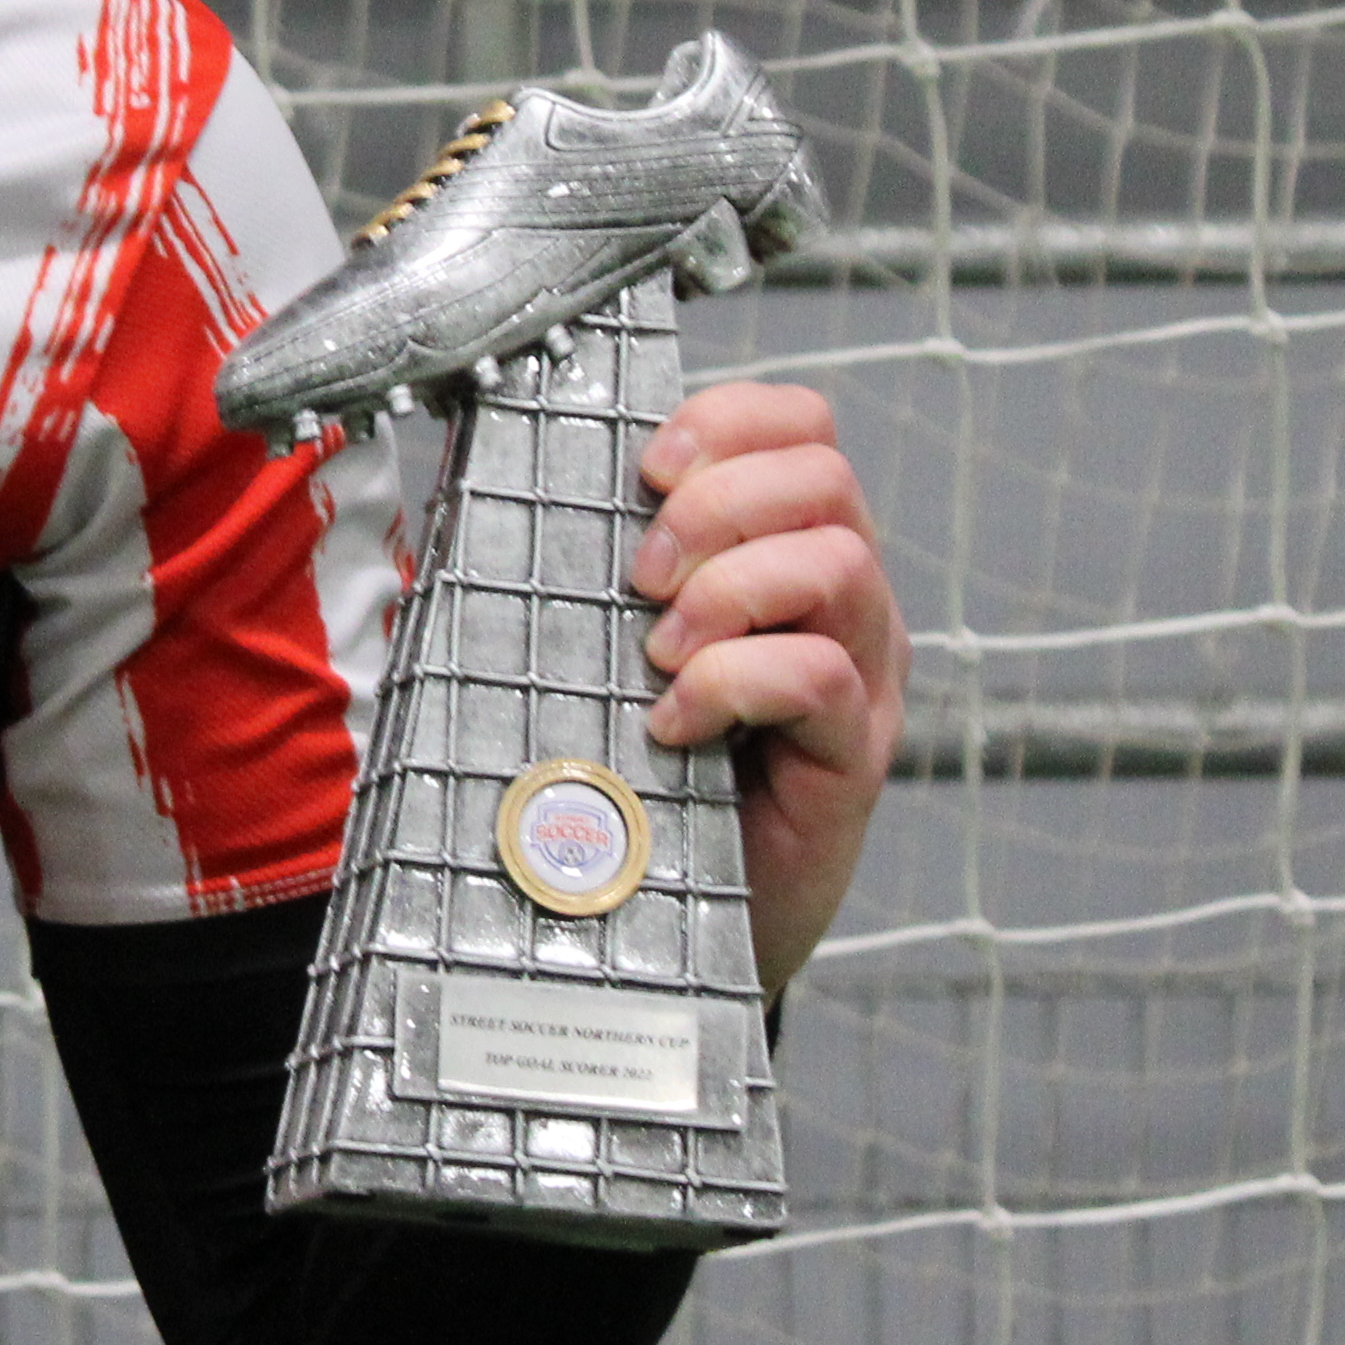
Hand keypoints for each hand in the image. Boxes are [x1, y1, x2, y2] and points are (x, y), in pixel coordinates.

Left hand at [628, 381, 902, 999]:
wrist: (667, 921)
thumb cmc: (634, 771)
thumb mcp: (605, 648)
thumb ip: (585, 568)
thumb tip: (481, 490)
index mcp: (789, 548)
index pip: (801, 427)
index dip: (726, 422)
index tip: (645, 471)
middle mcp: (844, 600)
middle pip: (825, 477)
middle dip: (715, 505)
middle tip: (642, 578)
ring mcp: (863, 674)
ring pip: (837, 562)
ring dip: (727, 590)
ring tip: (657, 654)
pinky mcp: (854, 753)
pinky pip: (818, 672)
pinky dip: (731, 682)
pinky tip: (674, 723)